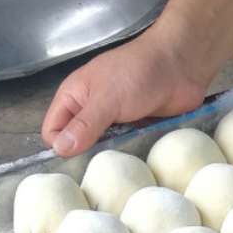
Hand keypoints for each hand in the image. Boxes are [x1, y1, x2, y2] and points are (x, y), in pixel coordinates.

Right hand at [41, 32, 209, 156]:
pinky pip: (125, 151)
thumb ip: (84, 125)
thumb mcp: (106, 99)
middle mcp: (90, 111)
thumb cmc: (139, 73)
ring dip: (110, 157)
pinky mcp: (134, 131)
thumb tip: (60, 150)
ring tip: (120, 162)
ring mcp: (113, 122)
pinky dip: (129, 155)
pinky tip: (136, 159)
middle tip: (101, 167)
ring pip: (102, 151)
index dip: (60, 146)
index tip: (77, 159)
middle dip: (86, 157)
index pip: (53, 131)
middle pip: (77, 145)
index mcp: (74, 97)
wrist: (179, 66)